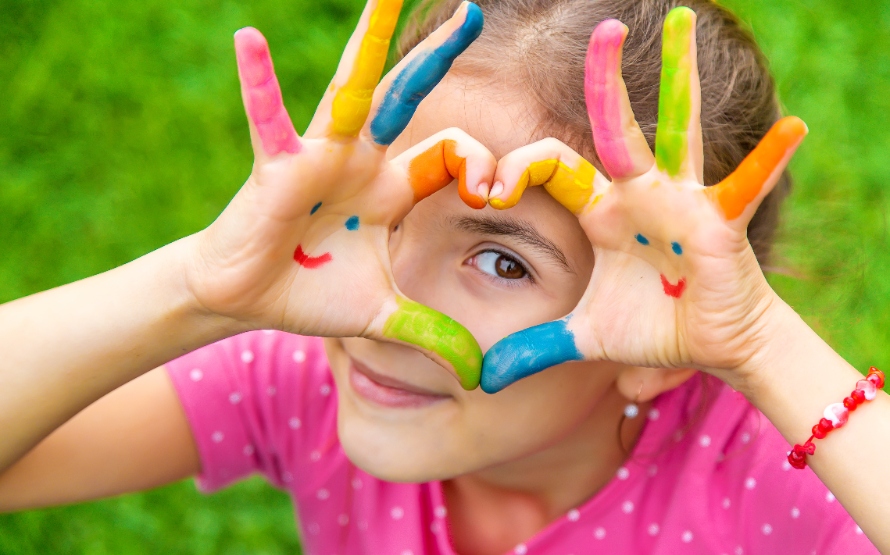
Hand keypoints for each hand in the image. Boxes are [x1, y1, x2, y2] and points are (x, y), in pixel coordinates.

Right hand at [186, 0, 494, 388]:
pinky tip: (248, 38)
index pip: (451, 155)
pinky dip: (259, 84)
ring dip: (369, 42)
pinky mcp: (278, 165)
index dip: (482, 168)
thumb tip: (475, 375)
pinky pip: (269, 118)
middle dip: (439, 57)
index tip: (494, 193)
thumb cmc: (311, 295)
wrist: (248, 300)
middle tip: (474, 11)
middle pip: (408, 99)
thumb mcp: (383, 315)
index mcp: (392, 188)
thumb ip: (430, 334)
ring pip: (351, 90)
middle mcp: (362, 161)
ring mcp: (321, 156)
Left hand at [481, 7, 806, 392]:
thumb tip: (482, 379)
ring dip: (680, 78)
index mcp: (601, 209)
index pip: (550, 166)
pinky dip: (767, 162)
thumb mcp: (584, 337)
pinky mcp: (717, 221)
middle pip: (614, 124)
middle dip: (605, 77)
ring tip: (681, 21)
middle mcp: (638, 192)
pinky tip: (794, 128)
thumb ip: (535, 348)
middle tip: (603, 26)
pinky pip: (745, 187)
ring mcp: (680, 199)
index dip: (513, 170)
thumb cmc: (653, 327)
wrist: (709, 346)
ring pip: (678, 128)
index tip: (483, 191)